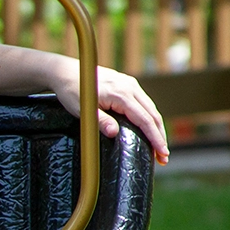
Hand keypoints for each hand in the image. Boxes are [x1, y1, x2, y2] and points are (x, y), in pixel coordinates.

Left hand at [51, 62, 169, 164]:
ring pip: (151, 108)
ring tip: (159, 147)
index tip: (162, 153)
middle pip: (153, 115)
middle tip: (163, 157)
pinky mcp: (127, 84)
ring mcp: (130, 84)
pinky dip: (150, 117)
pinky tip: (150, 129)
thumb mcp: (83, 110)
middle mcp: (130, 87)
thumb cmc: (72, 91)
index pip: (145, 119)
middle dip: (160, 136)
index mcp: (121, 94)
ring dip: (157, 128)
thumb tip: (114, 133)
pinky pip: (144, 103)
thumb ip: (100, 121)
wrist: (65, 72)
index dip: (155, 138)